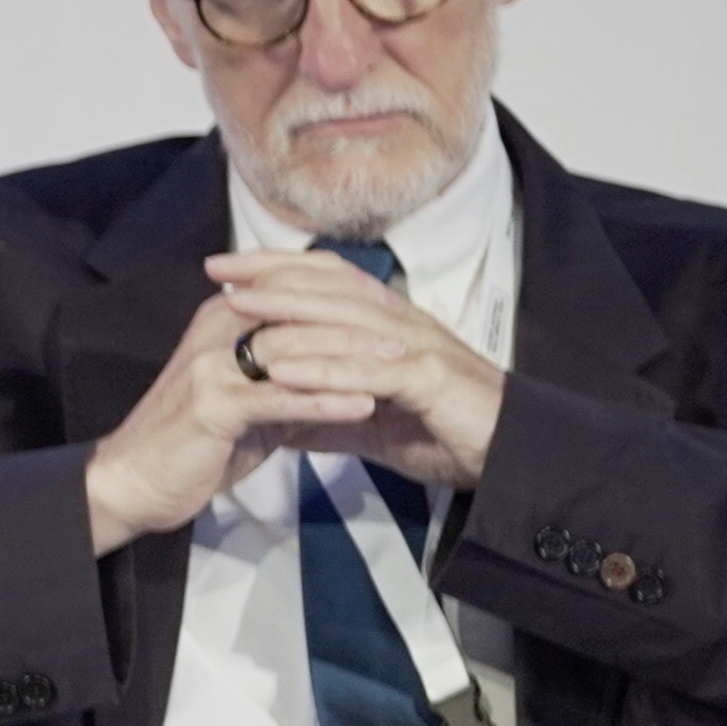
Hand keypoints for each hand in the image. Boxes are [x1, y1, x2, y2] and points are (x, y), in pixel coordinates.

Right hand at [83, 285, 383, 554]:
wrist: (131, 484)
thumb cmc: (190, 445)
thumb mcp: (245, 403)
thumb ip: (286, 380)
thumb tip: (338, 373)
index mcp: (222, 320)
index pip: (294, 294)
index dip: (348, 302)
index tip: (398, 315)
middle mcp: (216, 331)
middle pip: (302, 313)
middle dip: (362, 323)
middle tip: (414, 335)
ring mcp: (212, 365)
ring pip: (297, 350)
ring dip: (353, 356)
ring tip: (403, 367)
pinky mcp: (214, 404)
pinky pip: (281, 397)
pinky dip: (327, 399)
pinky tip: (366, 405)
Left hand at [196, 246, 503, 494]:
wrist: (507, 457)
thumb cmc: (443, 432)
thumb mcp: (370, 423)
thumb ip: (325, 415)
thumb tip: (276, 421)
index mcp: (388, 327)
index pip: (330, 281)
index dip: (279, 268)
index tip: (226, 270)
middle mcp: (402, 326)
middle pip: (332, 289)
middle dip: (272, 277)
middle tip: (219, 273)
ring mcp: (418, 349)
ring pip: (346, 322)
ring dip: (289, 316)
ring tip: (239, 313)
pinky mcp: (429, 381)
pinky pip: (370, 372)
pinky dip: (325, 370)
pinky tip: (284, 371)